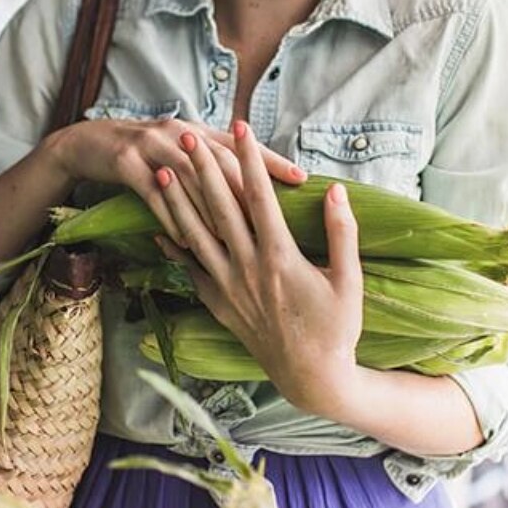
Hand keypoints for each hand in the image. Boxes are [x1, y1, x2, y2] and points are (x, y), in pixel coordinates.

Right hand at [42, 117, 305, 246]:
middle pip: (219, 159)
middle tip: (275, 216)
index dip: (272, 160)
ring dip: (212, 208)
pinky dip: (172, 217)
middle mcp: (179, 132)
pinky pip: (154, 194)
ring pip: (190, 178)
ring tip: (237, 236)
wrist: (88, 143)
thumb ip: (211, 161)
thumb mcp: (179, 148)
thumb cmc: (144, 154)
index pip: (241, 146)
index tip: (302, 176)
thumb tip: (255, 185)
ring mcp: (151, 146)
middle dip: (249, 187)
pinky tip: (188, 240)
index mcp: (197, 129)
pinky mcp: (126, 163)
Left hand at [155, 120, 363, 416]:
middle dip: (204, 169)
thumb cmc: (336, 328)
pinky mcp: (218, 303)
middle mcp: (248, 268)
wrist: (310, 377)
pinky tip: (158, 226)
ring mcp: (228, 286)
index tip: (241, 129)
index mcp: (281, 257)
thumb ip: (342, 232)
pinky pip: (189, 269)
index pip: (260, 196)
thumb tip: (336, 189)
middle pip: (220, 208)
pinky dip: (173, 246)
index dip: (249, 160)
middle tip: (189, 137)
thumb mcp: (349, 280)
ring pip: (196, 235)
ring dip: (178, 201)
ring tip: (164, 170)